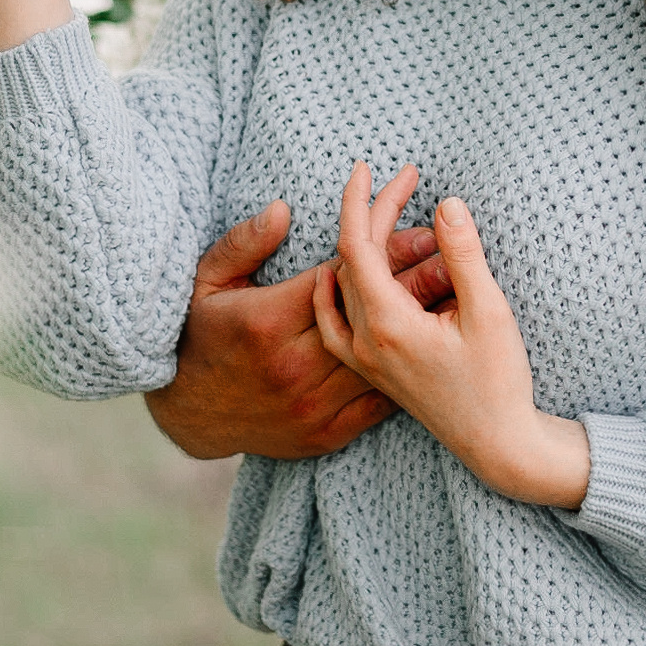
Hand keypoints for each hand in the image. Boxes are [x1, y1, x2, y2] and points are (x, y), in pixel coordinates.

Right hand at [145, 198, 454, 460]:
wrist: (192, 416)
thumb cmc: (201, 336)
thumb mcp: (207, 281)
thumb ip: (244, 243)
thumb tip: (283, 210)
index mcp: (269, 323)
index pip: (341, 275)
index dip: (383, 247)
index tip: (416, 226)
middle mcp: (294, 367)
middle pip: (371, 317)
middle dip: (415, 282)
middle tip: (449, 255)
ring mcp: (312, 405)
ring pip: (383, 359)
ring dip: (419, 328)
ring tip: (454, 294)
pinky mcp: (325, 435)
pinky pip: (377, 403)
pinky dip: (405, 374)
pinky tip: (429, 349)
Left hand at [314, 162, 589, 508]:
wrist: (499, 445)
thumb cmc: (499, 382)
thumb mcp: (489, 312)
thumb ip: (463, 255)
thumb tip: (445, 204)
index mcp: (388, 324)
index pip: (358, 245)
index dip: (362, 200)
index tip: (371, 167)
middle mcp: (366, 342)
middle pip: (353, 260)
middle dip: (375, 214)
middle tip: (405, 180)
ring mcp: (365, 359)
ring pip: (345, 287)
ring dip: (364, 246)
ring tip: (388, 213)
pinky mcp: (374, 370)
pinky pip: (336, 323)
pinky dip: (335, 291)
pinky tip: (336, 276)